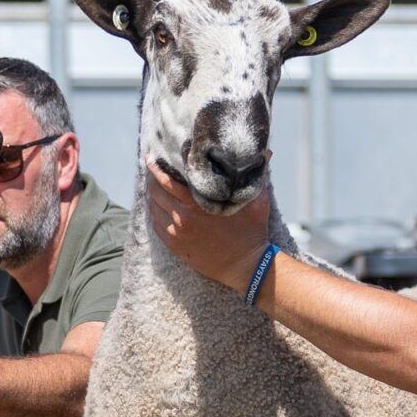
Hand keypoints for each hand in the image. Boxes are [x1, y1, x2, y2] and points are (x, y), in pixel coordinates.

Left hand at [146, 159, 273, 290]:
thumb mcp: (257, 200)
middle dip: (150, 179)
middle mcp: (183, 217)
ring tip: (150, 186)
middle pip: (155, 193)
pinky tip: (155, 207)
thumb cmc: (252, 231)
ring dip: (150, 196)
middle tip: (149, 169)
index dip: (156, 168)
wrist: (246, 265)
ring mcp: (177, 233)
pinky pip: (156, 226)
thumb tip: (267, 151)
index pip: (167, 180)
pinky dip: (153, 214)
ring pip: (153, 209)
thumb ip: (258, 174)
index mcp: (198, 203)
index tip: (150, 158)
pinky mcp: (175, 246)